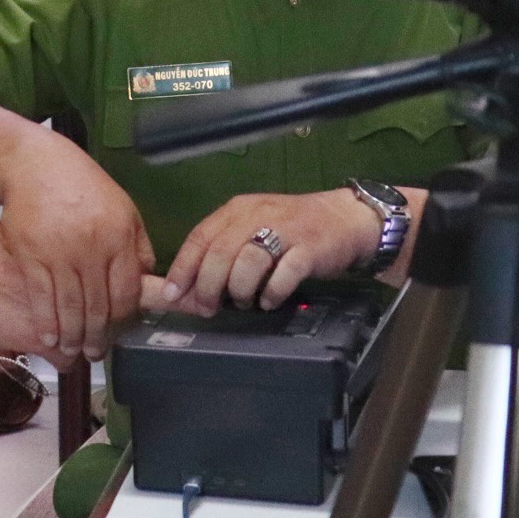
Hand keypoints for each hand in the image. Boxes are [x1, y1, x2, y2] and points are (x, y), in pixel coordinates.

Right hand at [0, 125, 154, 359]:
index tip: (119, 333)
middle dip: (98, 336)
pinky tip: (49, 335)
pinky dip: (46, 321)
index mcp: (118, 237)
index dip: (123, 320)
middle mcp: (91, 247)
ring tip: (74, 348)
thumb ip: (137, 246)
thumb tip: (148, 281)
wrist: (34, 165)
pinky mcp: (30, 255)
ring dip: (73, 335)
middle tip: (96, 352)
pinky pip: (41, 297)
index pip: (127, 293)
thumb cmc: (81, 186)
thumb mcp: (122, 208)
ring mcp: (58, 253)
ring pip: (70, 307)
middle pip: (98, 306)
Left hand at [158, 188, 381, 315]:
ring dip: (239, 290)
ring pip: (248, 262)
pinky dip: (272, 293)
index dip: (183, 267)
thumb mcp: (253, 229)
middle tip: (207, 308)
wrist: (346, 219)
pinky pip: (284, 274)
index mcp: (237, 209)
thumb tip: (191, 288)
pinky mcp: (310, 248)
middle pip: (220, 252)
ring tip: (243, 302)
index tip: (172, 294)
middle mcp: (257, 215)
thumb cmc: (292, 229)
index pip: (200, 237)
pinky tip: (269, 302)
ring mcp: (285, 230)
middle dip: (208, 285)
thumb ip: (224, 252)